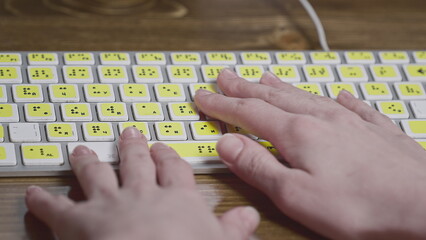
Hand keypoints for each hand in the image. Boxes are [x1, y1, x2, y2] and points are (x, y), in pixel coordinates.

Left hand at [25, 127, 258, 239]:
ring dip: (88, 162)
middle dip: (132, 148)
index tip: (162, 149)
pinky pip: (56, 207)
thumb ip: (233, 229)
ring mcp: (109, 204)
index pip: (174, 171)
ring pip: (96, 174)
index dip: (168, 158)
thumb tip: (251, 217)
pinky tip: (33, 194)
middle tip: (128, 134)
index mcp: (176, 199)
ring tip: (82, 151)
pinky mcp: (78, 222)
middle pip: (135, 164)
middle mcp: (142, 194)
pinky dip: (43, 200)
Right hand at [194, 69, 425, 239]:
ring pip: (306, 97)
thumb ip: (258, 167)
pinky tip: (337, 94)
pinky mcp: (376, 131)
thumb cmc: (360, 206)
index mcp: (298, 134)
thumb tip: (227, 144)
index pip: (248, 112)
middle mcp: (322, 120)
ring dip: (281, 87)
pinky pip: (352, 107)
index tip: (204, 95)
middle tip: (225, 75)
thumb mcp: (295, 195)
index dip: (222, 103)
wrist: (424, 206)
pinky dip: (338, 99)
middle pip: (273, 97)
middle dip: (244, 87)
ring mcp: (350, 122)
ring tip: (265, 78)